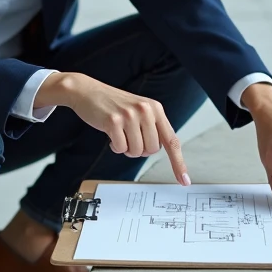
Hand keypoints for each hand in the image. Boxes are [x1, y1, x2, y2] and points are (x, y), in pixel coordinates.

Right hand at [35, 73, 190, 185]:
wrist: (88, 91)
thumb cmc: (113, 104)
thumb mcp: (139, 110)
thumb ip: (152, 127)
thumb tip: (158, 149)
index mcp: (155, 108)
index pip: (172, 140)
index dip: (178, 163)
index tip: (184, 180)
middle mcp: (145, 110)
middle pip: (152, 150)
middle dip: (140, 149)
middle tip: (129, 137)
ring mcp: (130, 115)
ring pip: (136, 151)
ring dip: (127, 149)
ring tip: (120, 134)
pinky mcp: (114, 121)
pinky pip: (120, 148)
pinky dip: (115, 146)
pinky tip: (110, 133)